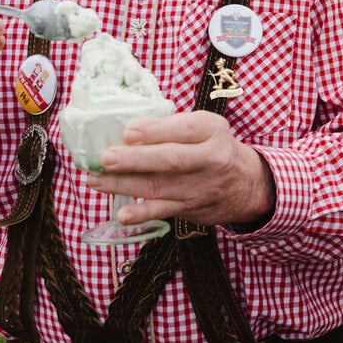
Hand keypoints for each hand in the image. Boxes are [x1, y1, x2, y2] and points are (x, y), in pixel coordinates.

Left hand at [86, 110, 275, 227]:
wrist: (247, 184)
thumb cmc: (215, 147)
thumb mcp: (206, 128)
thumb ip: (174, 127)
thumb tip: (128, 129)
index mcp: (213, 130)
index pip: (185, 128)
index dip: (155, 131)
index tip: (127, 132)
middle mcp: (211, 158)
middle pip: (172, 159)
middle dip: (136, 160)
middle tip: (106, 158)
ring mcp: (202, 186)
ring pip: (160, 186)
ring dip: (125, 185)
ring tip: (96, 180)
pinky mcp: (192, 208)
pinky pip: (164, 211)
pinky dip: (142, 213)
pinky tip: (122, 214)